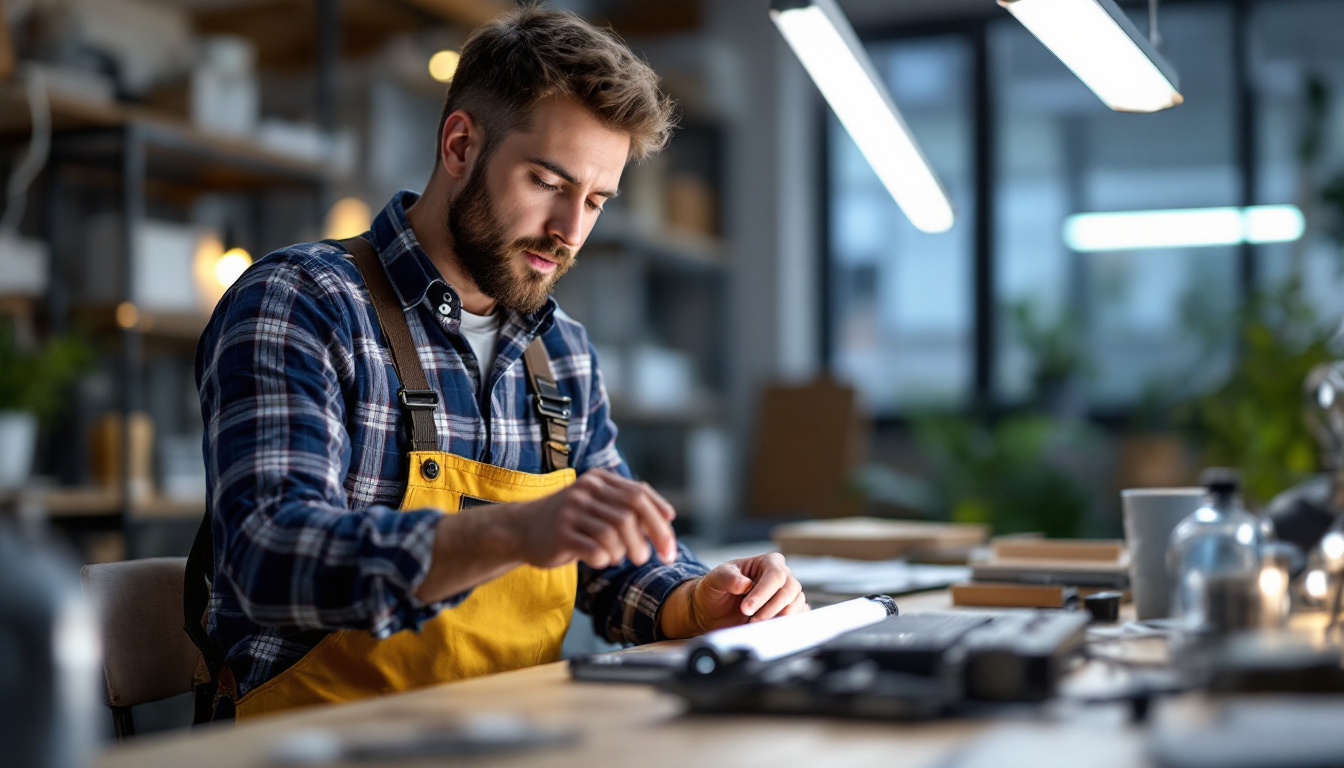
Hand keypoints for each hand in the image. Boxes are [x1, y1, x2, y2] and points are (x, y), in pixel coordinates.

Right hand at [509, 469, 677, 569]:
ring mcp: (571, 511)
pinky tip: (602, 560)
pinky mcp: (560, 534)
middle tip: (654, 558)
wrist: (522, 529)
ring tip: (625, 559)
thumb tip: (666, 519)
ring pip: (614, 531)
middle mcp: (586, 491)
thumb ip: (627, 508)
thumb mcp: (597, 505)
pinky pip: (595, 550)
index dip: (660, 519)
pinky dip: (605, 559)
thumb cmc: (570, 520)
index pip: (639, 495)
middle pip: (631, 511)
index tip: (669, 542)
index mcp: (599, 480)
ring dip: (627, 550)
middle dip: (651, 536)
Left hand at [660, 552, 806, 637]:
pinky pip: (797, 617)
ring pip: (796, 604)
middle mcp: (781, 576)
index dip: (763, 593)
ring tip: (756, 624)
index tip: (747, 608)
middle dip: (772, 608)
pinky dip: (786, 624)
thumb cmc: (716, 588)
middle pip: (790, 590)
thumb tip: (745, 584)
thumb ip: (729, 578)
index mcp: (767, 562)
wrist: (712, 609)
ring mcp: (786, 594)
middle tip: (752, 619)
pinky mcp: (787, 612)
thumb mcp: (716, 578)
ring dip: (778, 617)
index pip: (775, 575)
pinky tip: (770, 627)